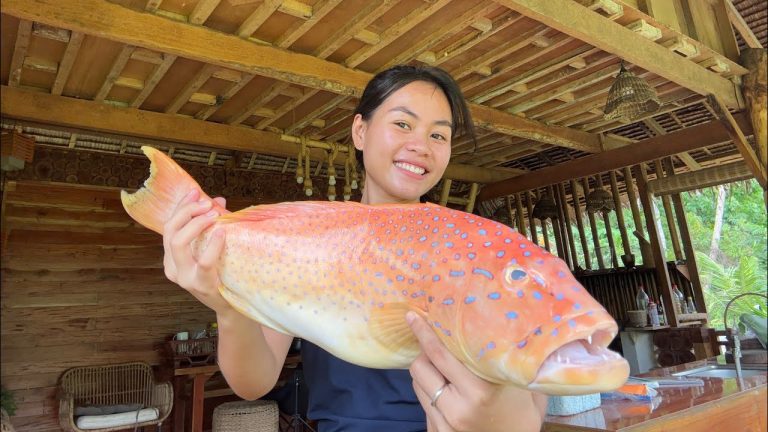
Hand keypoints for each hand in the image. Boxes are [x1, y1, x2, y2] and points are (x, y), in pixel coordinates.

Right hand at [163, 188, 231, 313]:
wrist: (232, 306)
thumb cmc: (222, 275)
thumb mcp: (213, 249)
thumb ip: (213, 225)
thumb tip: (219, 200)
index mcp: (171, 258)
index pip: (169, 227)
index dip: (180, 207)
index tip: (194, 191)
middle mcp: (173, 267)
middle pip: (170, 231)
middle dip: (186, 212)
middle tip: (205, 204)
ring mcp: (184, 278)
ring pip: (178, 243)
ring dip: (195, 224)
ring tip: (213, 215)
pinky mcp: (201, 285)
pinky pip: (204, 261)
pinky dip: (213, 245)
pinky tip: (221, 233)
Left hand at [407, 312, 546, 431]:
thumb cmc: (522, 412)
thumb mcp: (519, 384)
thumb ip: (503, 359)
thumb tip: (495, 323)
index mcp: (481, 390)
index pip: (440, 354)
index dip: (425, 333)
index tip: (414, 316)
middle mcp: (459, 407)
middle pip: (421, 366)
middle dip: (423, 350)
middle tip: (431, 339)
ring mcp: (446, 422)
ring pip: (417, 383)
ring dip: (426, 370)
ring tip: (443, 367)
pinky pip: (422, 402)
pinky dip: (429, 390)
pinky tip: (445, 388)